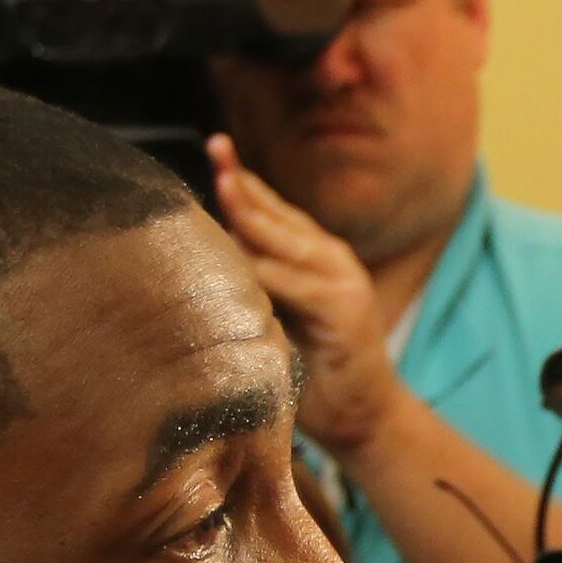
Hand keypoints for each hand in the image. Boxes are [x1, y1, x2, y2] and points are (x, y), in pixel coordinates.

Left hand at [209, 132, 406, 461]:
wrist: (360, 417)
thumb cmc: (310, 371)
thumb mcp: (275, 317)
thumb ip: (253, 284)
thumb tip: (200, 256)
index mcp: (313, 255)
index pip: (272, 208)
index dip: (242, 178)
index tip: (216, 145)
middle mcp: (330, 259)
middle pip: (275, 214)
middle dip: (241, 183)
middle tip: (215, 147)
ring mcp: (341, 281)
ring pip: (285, 241)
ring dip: (252, 214)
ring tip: (222, 183)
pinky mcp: (344, 310)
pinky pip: (295, 284)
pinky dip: (266, 272)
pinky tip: (239, 258)